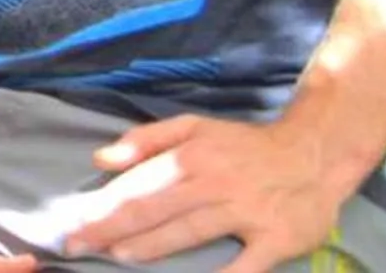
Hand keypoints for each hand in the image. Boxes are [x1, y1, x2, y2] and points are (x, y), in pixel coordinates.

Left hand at [68, 112, 348, 271]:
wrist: (314, 153)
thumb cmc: (244, 145)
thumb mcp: (193, 126)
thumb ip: (146, 139)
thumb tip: (100, 159)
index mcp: (190, 157)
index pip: (136, 186)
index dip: (102, 208)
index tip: (71, 226)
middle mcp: (214, 183)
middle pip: (154, 209)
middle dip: (111, 230)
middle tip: (77, 246)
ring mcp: (246, 212)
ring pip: (189, 231)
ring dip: (151, 246)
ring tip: (118, 255)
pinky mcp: (277, 238)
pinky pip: (247, 264)